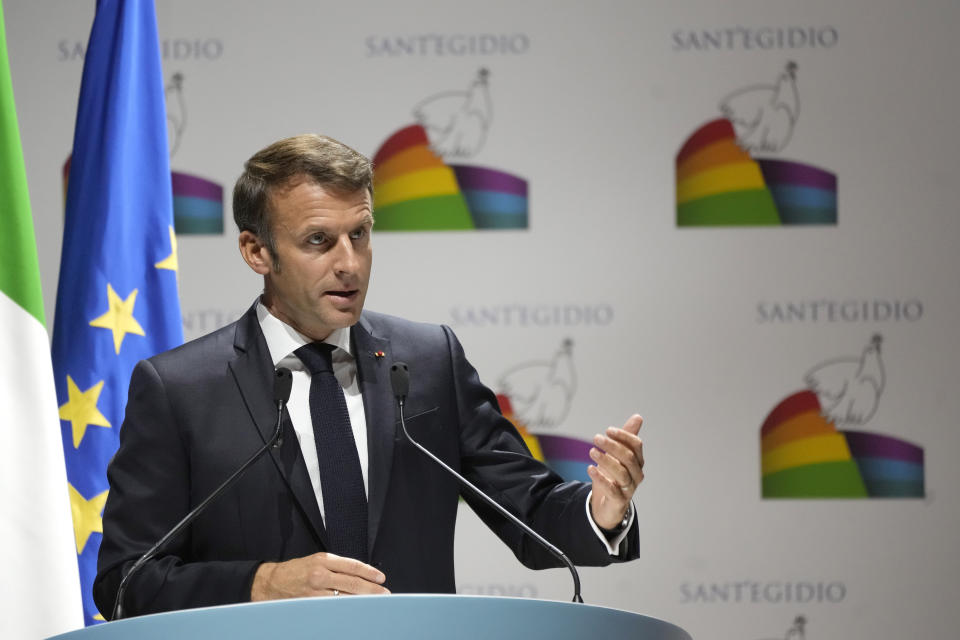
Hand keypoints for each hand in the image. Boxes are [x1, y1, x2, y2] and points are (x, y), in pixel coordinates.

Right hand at [251, 552, 389, 600]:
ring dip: (361, 602)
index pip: (353, 566)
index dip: (370, 572)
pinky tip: (354, 612)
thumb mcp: (317, 561)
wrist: (270, 583)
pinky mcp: (310, 605)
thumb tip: (361, 576)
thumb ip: (337, 567)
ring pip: (344, 598)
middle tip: (384, 595)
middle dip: (371, 590)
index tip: (381, 578)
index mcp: (324, 560)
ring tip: (374, 605)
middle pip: (352, 583)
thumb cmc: (297, 571)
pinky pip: (332, 608)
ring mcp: (315, 591)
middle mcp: (320, 574)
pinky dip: (345, 610)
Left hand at [588, 414, 643, 530]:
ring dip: (606, 460)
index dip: (623, 436)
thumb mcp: (617, 456)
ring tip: (592, 451)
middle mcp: (636, 474)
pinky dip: (601, 479)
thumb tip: (638, 417)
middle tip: (596, 438)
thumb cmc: (614, 476)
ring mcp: (629, 488)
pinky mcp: (619, 501)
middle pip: (629, 458)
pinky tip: (590, 469)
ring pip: (622, 473)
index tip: (608, 430)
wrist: (609, 505)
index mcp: (637, 461)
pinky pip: (613, 490)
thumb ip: (625, 438)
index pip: (636, 445)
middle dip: (612, 446)